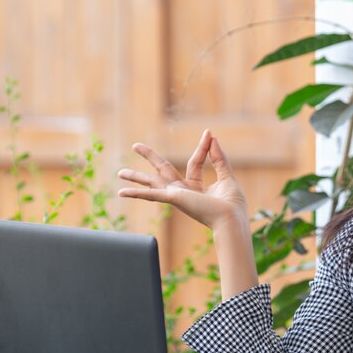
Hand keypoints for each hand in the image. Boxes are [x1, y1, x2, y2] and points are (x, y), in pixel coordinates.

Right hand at [117, 129, 248, 230]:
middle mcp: (184, 191)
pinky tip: (121, 192)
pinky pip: (151, 195)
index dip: (203, 147)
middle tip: (135, 145)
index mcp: (197, 187)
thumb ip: (219, 158)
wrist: (231, 219)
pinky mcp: (173, 198)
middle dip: (150, 156)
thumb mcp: (227, 176)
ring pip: (152, 182)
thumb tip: (211, 137)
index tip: (208, 133)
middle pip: (164, 169)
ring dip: (136, 176)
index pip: (196, 162)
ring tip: (120, 173)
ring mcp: (177, 195)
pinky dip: (135, 194)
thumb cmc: (232, 206)